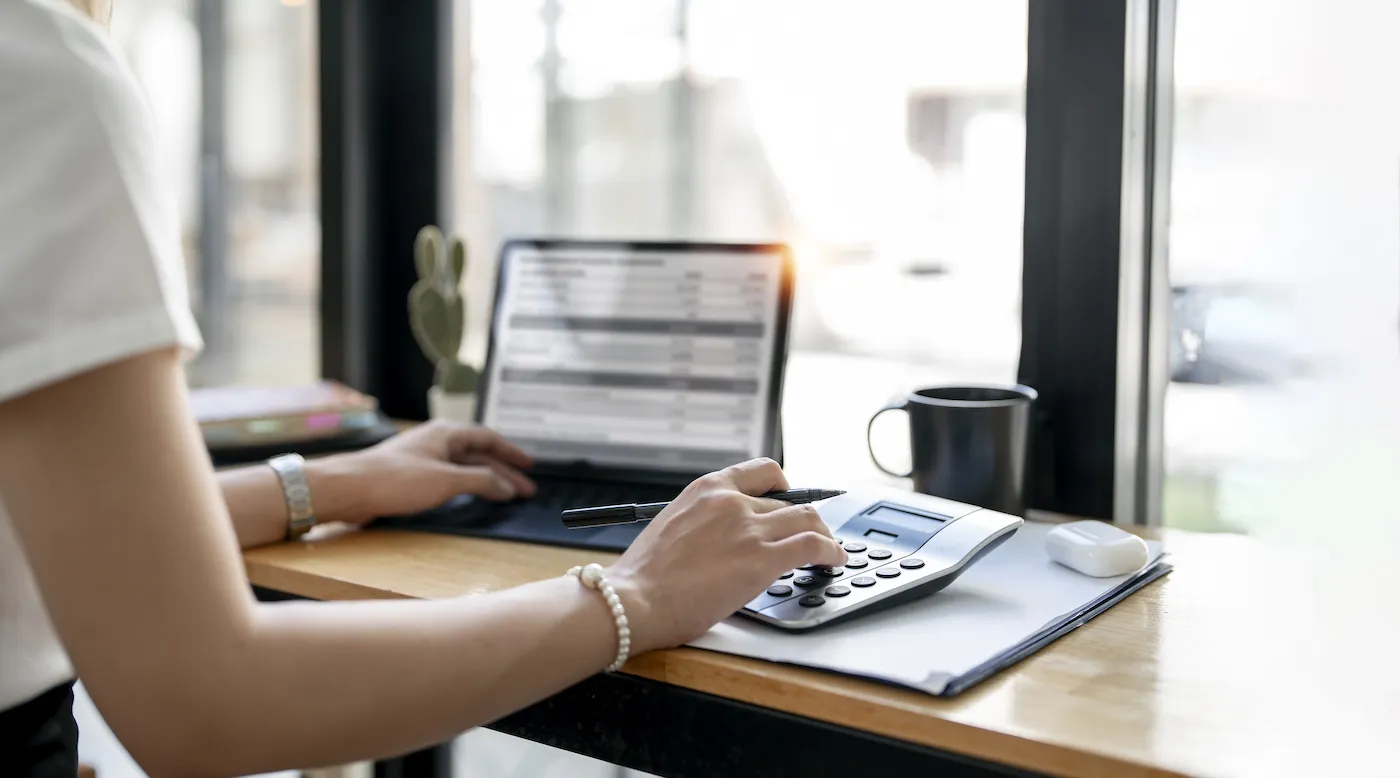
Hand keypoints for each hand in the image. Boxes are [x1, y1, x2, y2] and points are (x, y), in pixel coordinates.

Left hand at [320, 420, 536, 523]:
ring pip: (463, 466)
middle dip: (502, 471)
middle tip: (524, 489)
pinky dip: (465, 486)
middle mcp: (436, 441)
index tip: (529, 466)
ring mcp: (423, 457)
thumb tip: (506, 485)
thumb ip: (481, 481)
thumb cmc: (394, 479)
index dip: (511, 453)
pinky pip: (448, 477)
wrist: (348, 488)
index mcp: (447, 434)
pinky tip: (468, 497)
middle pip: (478, 454)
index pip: (489, 438)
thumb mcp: (446, 481)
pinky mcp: (410, 475)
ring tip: (503, 495)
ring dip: (485, 480)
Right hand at [604, 458, 846, 653]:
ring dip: (824, 535)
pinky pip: (812, 546)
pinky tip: (833, 561)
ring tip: (829, 549)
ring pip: (808, 519)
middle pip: (789, 500)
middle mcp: (732, 502)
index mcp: (706, 489)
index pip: (762, 471)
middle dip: (805, 519)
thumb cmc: (644, 576)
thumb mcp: (673, 526)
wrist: (634, 600)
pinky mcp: (763, 560)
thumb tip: (723, 537)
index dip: (784, 486)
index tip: (791, 498)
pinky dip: (831, 552)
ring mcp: (749, 529)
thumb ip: (703, 521)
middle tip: (811, 534)